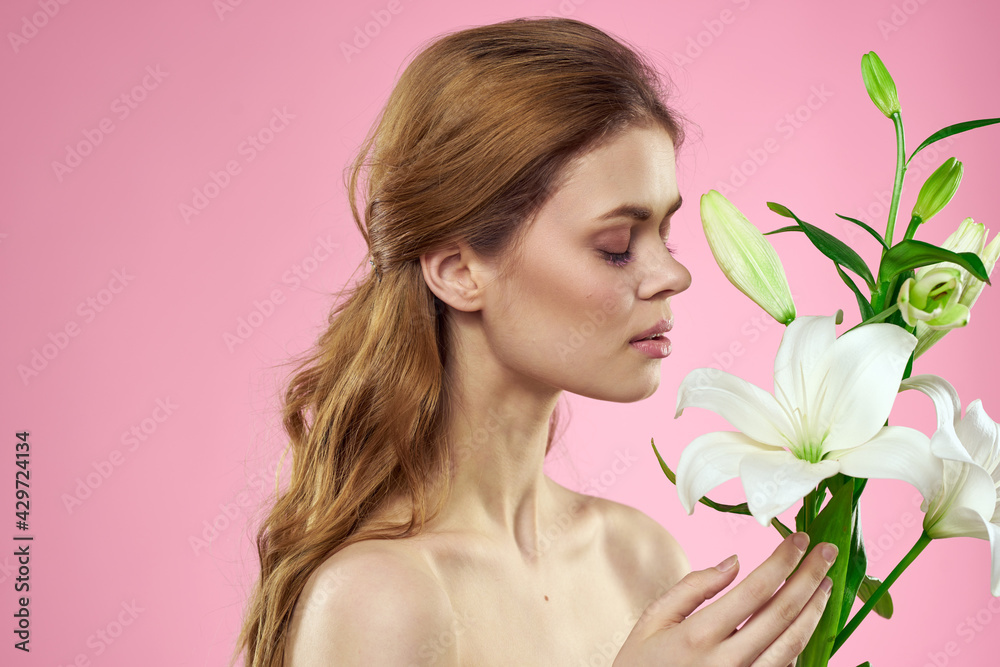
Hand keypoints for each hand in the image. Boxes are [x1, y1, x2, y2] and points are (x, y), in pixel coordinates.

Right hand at [613, 532, 835, 665]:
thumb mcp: (653, 620)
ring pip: (792, 644)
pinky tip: (807, 620)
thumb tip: (734, 562)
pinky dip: (800, 642)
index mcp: (698, 635)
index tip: (799, 539)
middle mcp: (726, 662)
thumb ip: (693, 588)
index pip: (755, 590)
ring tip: (826, 583)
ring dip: (814, 611)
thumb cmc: (641, 664)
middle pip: (781, 614)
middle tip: (828, 551)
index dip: (782, 562)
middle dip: (809, 578)